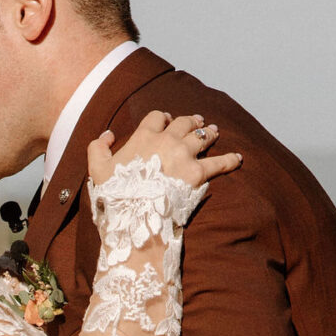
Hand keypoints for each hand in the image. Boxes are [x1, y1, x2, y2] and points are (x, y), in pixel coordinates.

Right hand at [87, 108, 241, 192]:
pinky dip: (230, 159)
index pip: (157, 116)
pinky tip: (238, 158)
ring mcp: (184, 156)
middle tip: (198, 121)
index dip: (163, 116)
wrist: (135, 219)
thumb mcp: (96, 170)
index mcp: (143, 136)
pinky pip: (220, 162)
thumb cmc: (115, 197)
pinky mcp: (198, 174)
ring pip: (202, 137)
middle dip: (191, 121)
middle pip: (183, 123)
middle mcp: (166, 140)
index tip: (167, 119)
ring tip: (215, 130)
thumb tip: (108, 134)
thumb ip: (97, 147)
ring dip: (210, 132)